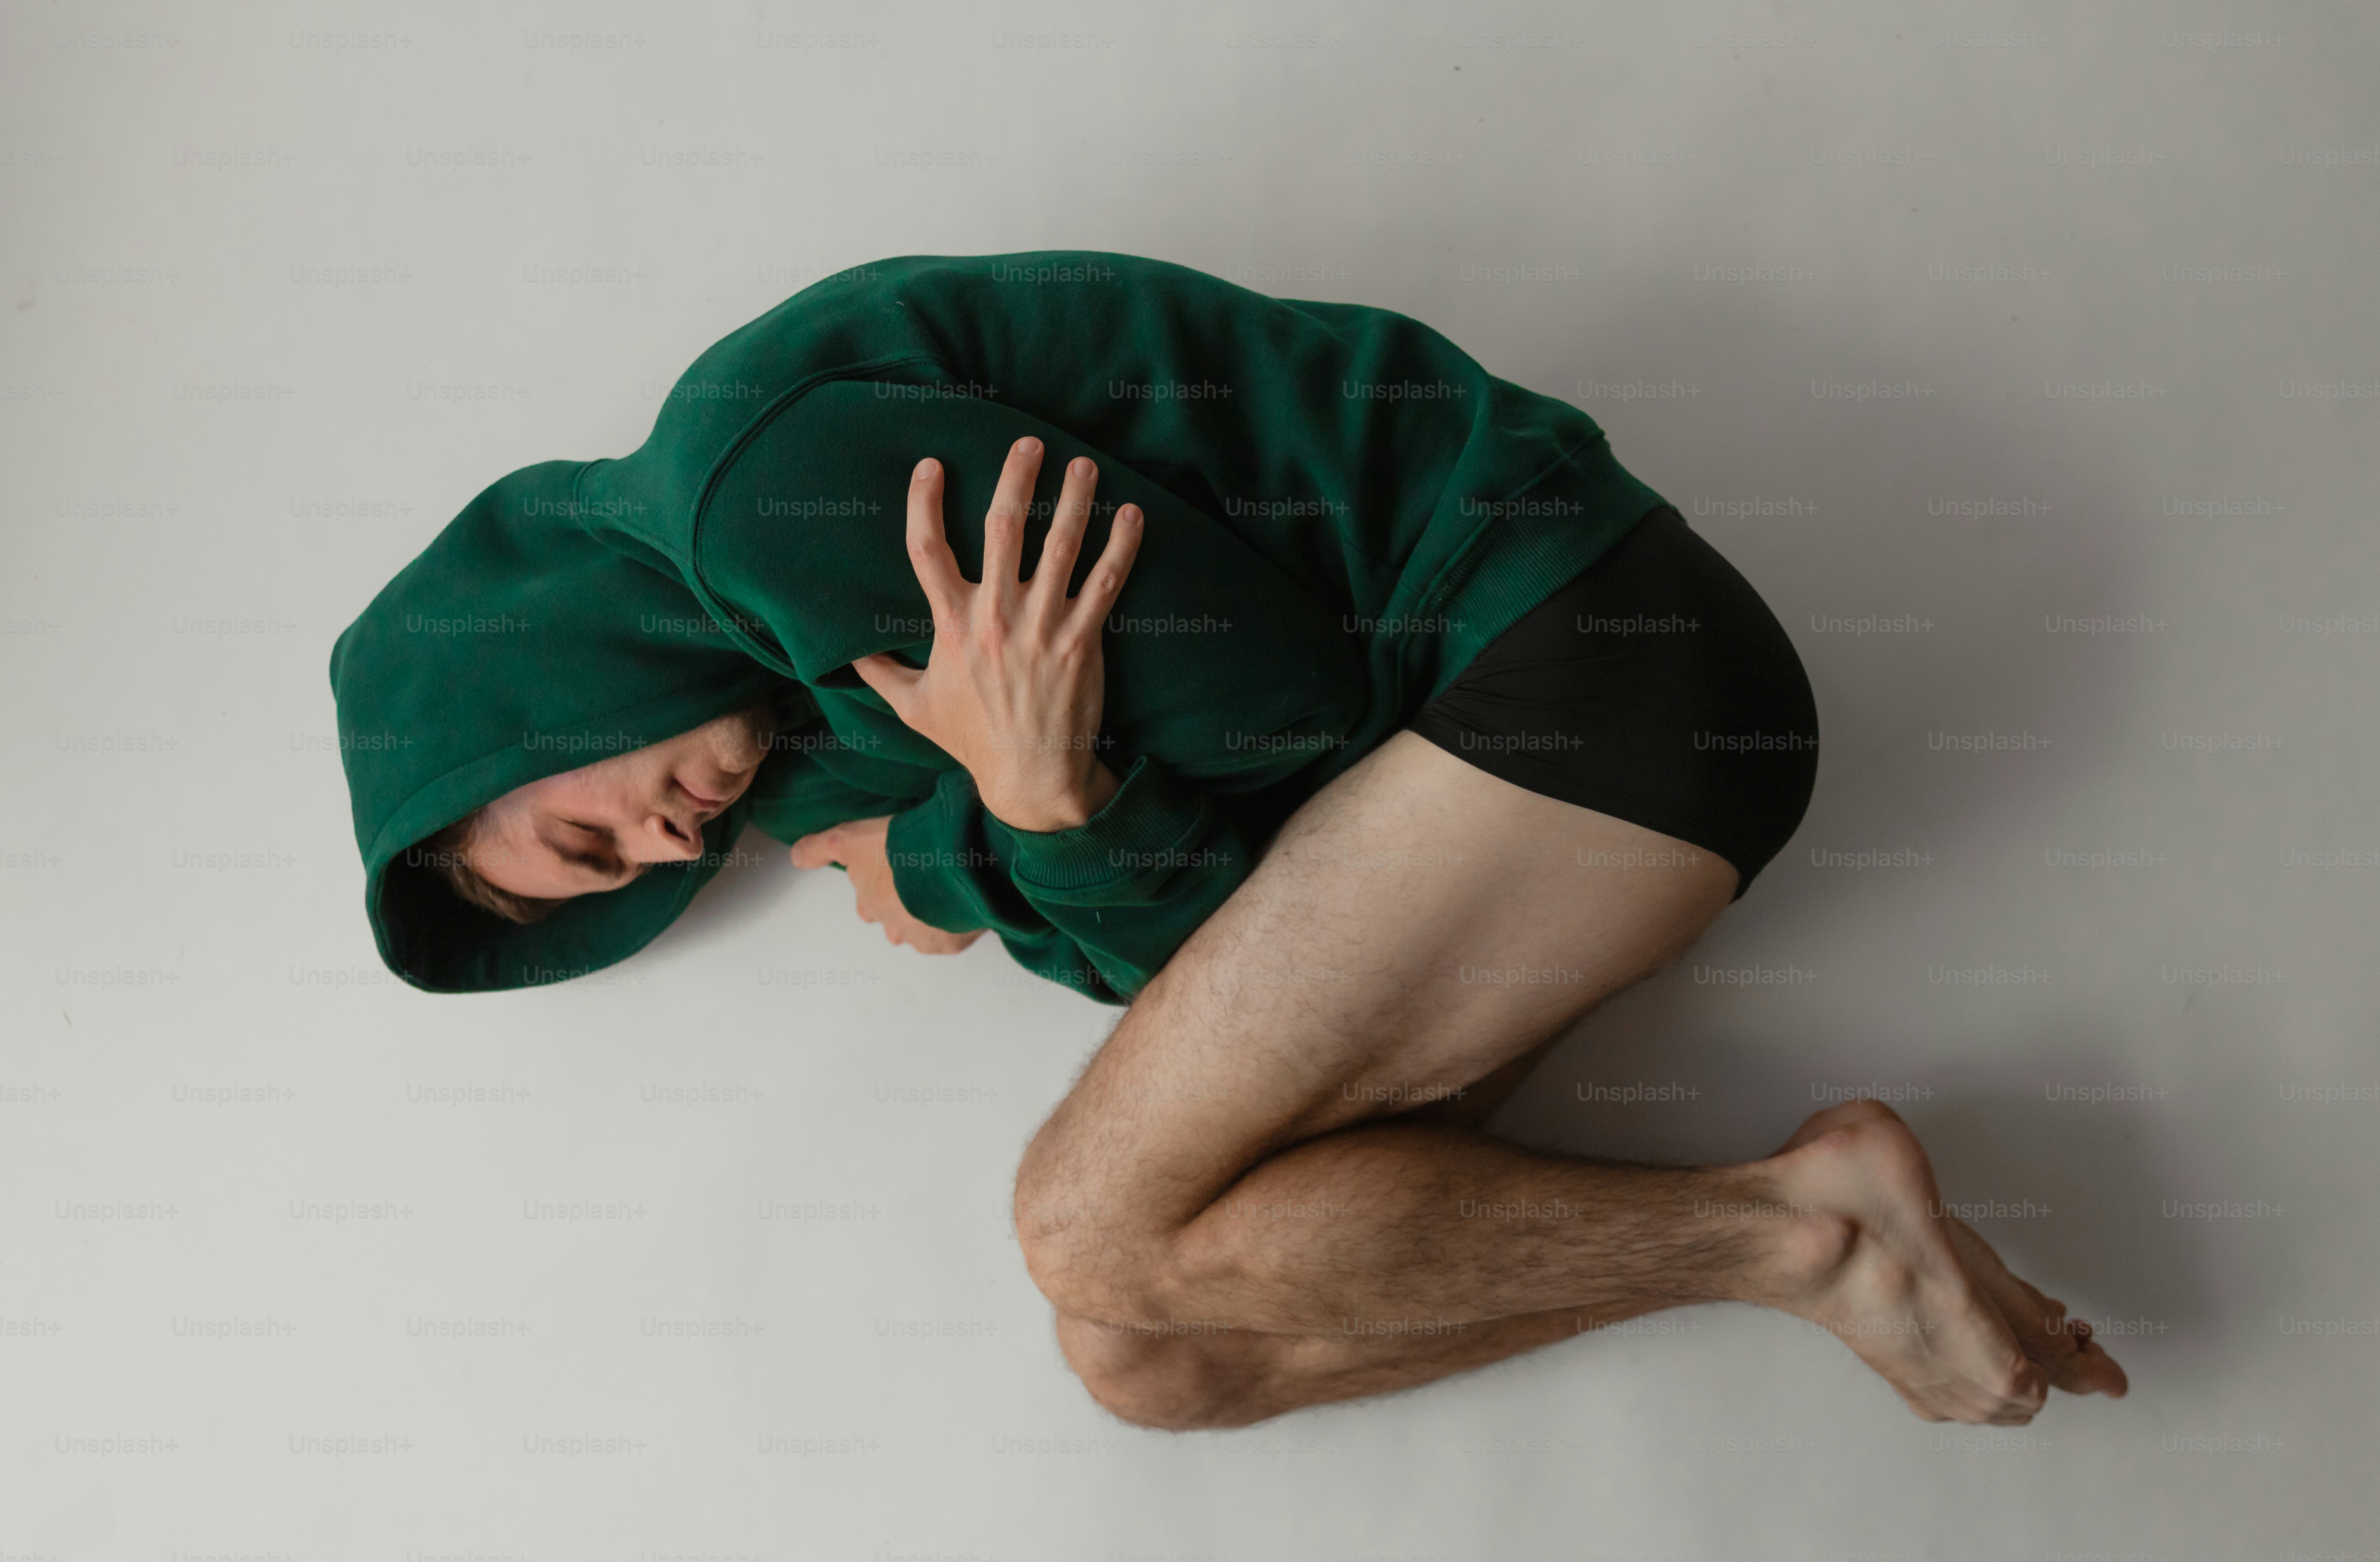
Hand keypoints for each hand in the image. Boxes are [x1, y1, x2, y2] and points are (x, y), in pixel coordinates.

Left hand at [788, 816, 985, 954]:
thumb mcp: (847, 840)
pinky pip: (954, 934)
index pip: (868, 904)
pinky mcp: (953, 941)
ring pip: (924, 930)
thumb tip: (795, 858)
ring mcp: (924, 938)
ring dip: (931, 914)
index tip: (891, 870)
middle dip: (904, 906)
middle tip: (919, 879)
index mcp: (870, 905)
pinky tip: (962, 898)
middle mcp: (894, 928)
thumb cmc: (896, 850)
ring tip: (944, 887)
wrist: (945, 862)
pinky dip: (957, 919)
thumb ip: (819, 849)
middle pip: (896, 922)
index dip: (878, 888)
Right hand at [852, 438, 1144, 832]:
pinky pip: (1106, 583)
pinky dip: (1121, 546)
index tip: (930, 464)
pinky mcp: (1081, 642)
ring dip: (1074, 500)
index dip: (924, 503)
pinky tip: (1133, 514)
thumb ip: (879, 672)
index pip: (927, 552)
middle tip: (1029, 441)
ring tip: (1084, 464)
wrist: (1031, 778)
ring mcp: (1041, 628)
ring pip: (1060, 547)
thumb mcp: (914, 707)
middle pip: (1002, 530)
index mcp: (952, 626)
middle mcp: (995, 619)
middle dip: (1016, 479)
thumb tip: (841, 651)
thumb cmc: (973, 741)